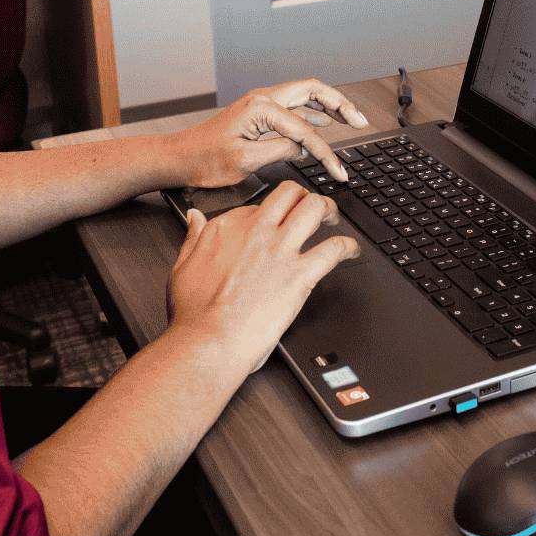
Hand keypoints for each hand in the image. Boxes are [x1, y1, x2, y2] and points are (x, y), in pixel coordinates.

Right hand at [166, 182, 360, 372]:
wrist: (209, 341)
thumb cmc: (195, 313)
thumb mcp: (183, 266)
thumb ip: (194, 238)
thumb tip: (195, 219)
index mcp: (228, 228)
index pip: (258, 205)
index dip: (270, 213)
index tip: (275, 222)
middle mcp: (257, 231)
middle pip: (289, 193)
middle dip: (304, 196)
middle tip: (312, 208)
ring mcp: (280, 250)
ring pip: (314, 208)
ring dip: (328, 210)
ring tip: (333, 219)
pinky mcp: (300, 274)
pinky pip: (333, 249)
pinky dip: (348, 247)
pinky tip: (351, 251)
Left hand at [171, 79, 369, 187]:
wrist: (180, 157)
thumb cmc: (205, 160)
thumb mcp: (245, 161)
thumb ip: (280, 150)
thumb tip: (304, 148)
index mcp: (261, 107)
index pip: (304, 130)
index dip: (325, 152)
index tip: (338, 170)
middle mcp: (263, 99)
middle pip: (312, 91)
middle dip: (340, 104)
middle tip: (360, 120)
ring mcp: (261, 104)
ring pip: (305, 95)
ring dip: (329, 104)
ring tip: (351, 118)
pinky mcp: (259, 113)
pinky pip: (293, 106)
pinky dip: (313, 112)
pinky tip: (323, 122)